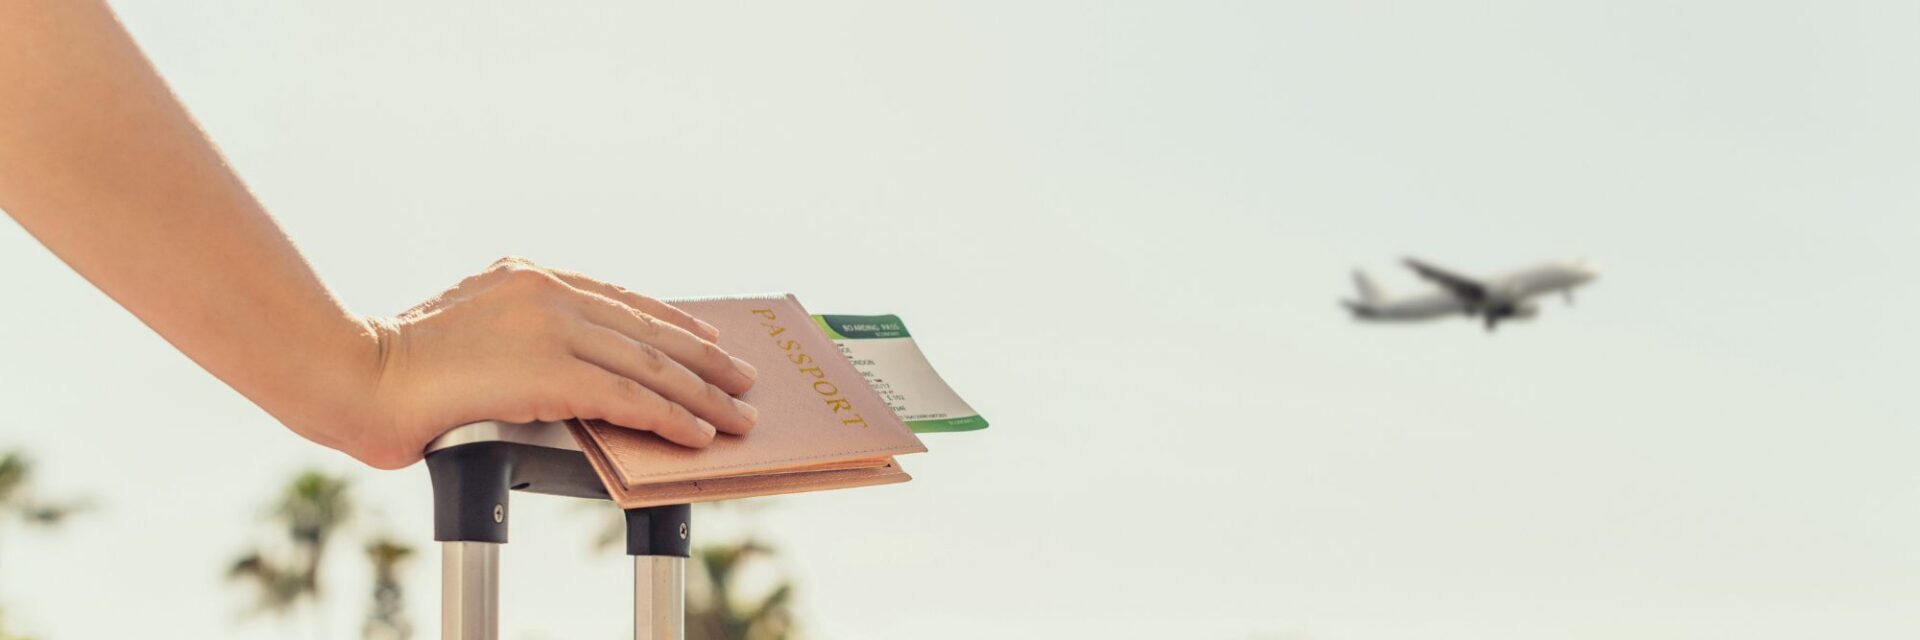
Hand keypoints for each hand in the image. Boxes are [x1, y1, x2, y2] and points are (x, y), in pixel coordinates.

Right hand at [344, 257, 758, 468]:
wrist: (359, 375)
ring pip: (650, 363)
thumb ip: (519, 335)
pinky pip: (630, 396)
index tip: (705, 337)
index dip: (669, 322)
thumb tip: (559, 368)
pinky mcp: (553, 370)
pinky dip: (671, 416)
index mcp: (526, 275)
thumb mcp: (470, 330)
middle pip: (647, 328)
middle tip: (743, 377)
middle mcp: (547, 291)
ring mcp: (552, 327)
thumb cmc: (399, 367)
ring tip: (737, 413)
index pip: (619, 298)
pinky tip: (698, 431)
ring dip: (702, 393)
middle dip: (703, 358)